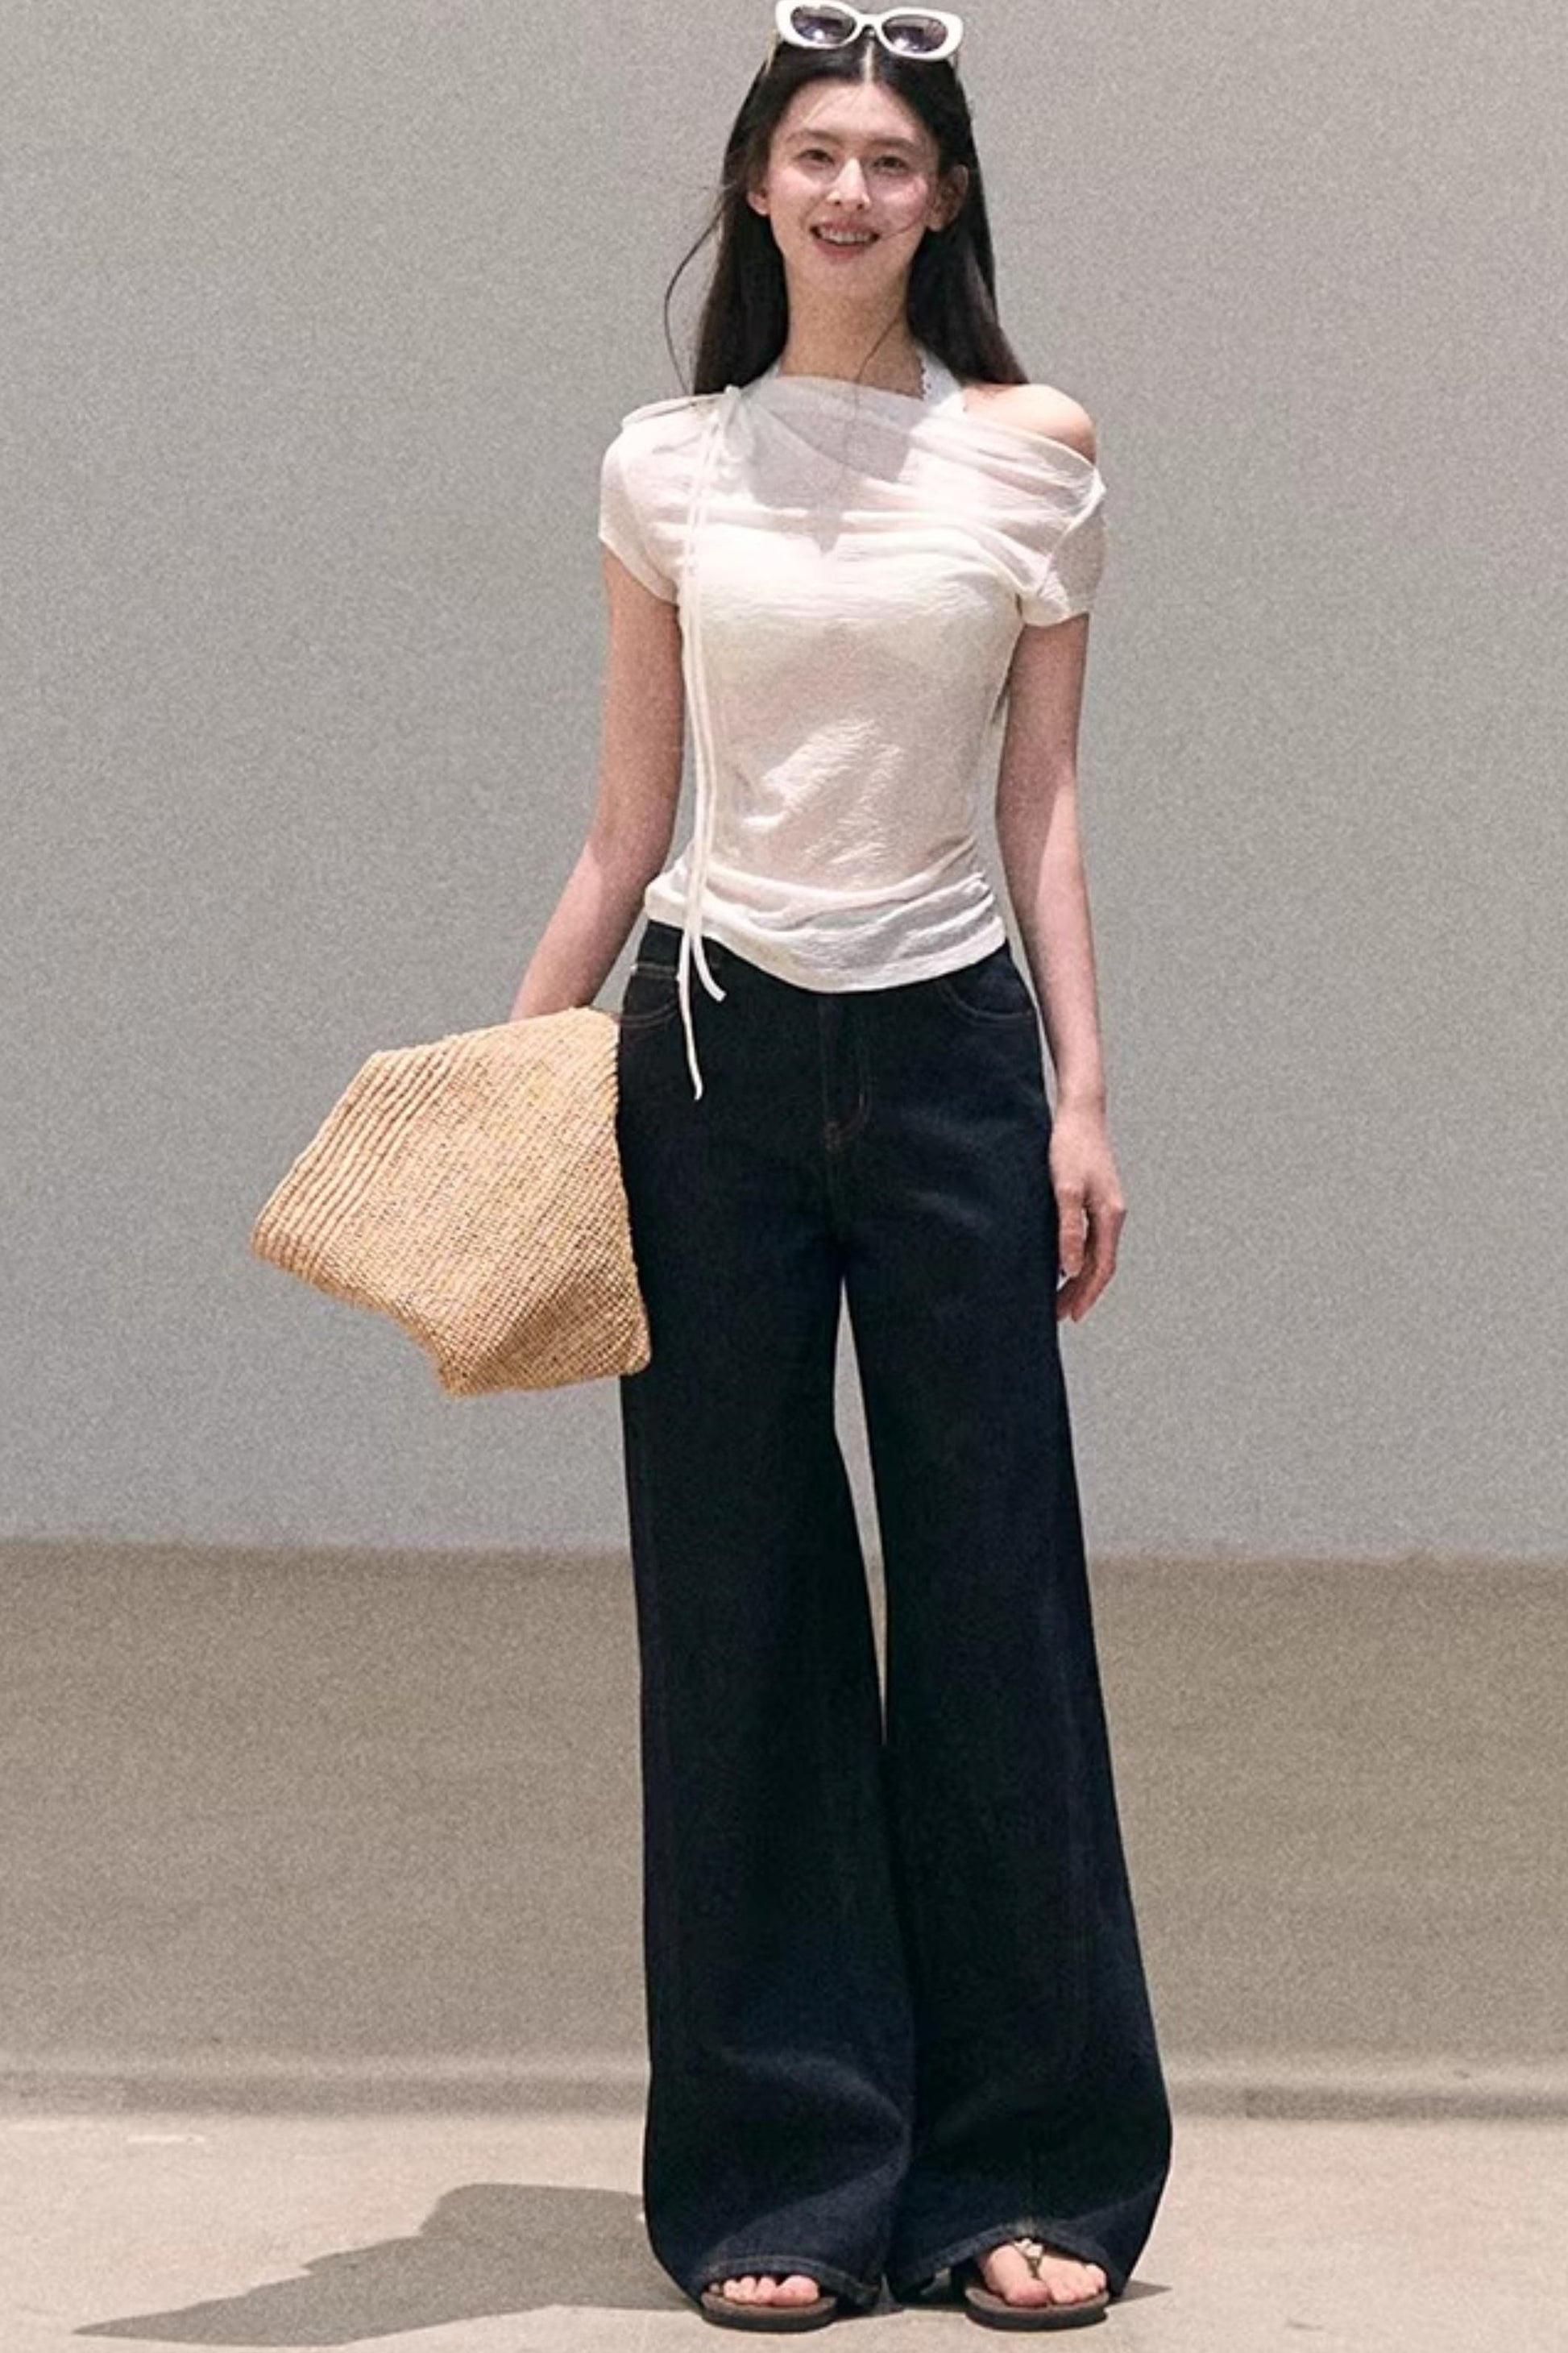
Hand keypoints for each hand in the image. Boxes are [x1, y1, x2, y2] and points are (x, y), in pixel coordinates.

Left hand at [1050, 1103, 1124, 1320]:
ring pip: (1098, 1253)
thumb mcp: (1065, 1190)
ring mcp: (1107, 1207)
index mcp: (1110, 1216)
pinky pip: (1092, 1238)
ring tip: (1060, 1296)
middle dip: (1083, 1292)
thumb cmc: (1070, 1147)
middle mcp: (1113, 1215)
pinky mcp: (1097, 1198)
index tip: (1071, 1316)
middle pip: (1102, 1265)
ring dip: (1081, 1277)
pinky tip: (1062, 1261)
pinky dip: (1079, 1257)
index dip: (1087, 1294)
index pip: (1102, 1267)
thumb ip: (1069, 1230)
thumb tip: (1072, 1269)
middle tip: (1061, 1314)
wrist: (1080, 1113)